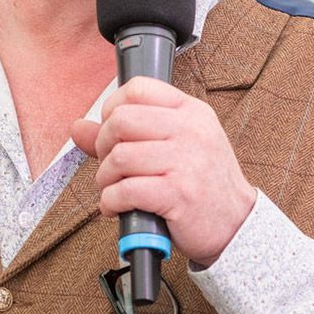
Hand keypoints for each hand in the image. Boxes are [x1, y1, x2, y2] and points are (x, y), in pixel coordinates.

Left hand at [71, 76, 256, 268]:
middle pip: (121, 121)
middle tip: (110, 166)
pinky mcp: (177, 194)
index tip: (113, 133)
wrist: (235, 224)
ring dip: (105, 179)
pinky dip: (110, 202)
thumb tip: (78, 127)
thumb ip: (126, 134)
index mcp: (191, 112)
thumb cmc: (202, 184)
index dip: (112, 109)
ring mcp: (186, 162)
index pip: (138, 89)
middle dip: (104, 146)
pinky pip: (124, 190)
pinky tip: (117, 207)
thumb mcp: (174, 147)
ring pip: (119, 157)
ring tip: (113, 190)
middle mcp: (190, 131)